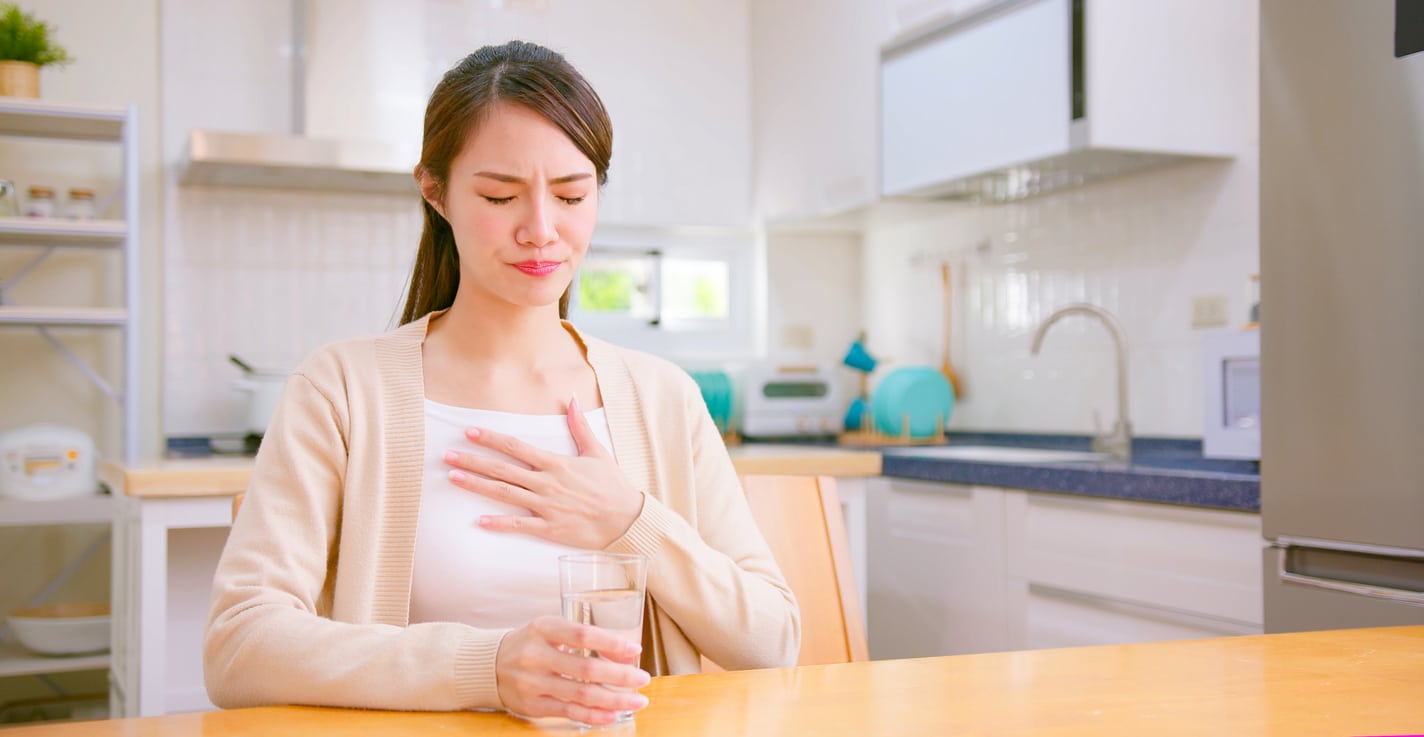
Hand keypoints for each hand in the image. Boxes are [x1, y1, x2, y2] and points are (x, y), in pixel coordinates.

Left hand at [443, 394, 645, 548]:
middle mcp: (547, 483)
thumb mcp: (597, 452)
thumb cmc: (612, 486)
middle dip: (474, 460)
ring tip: (453, 478)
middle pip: (503, 469)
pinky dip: (499, 523)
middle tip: (447, 455)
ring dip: (477, 486)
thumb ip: (580, 426)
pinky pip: (520, 525)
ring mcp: (547, 506)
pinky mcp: (550, 528)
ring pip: (505, 494)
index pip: (516, 447)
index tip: (469, 432)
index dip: (491, 438)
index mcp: (556, 463)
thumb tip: (572, 398)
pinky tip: (479, 521)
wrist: (627, 519)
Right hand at [496, 615, 650, 724]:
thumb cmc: (529, 643)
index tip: (635, 650)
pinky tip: (612, 714)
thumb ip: (580, 636)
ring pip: (581, 694)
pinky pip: (568, 712)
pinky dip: (594, 714)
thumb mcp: (549, 629)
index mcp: (543, 628)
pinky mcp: (532, 705)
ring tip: (637, 700)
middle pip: (586, 668)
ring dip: (614, 699)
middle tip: (643, 679)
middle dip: (620, 676)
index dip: (611, 643)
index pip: (582, 634)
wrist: (488, 665)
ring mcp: (532, 683)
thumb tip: (624, 650)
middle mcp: (535, 655)